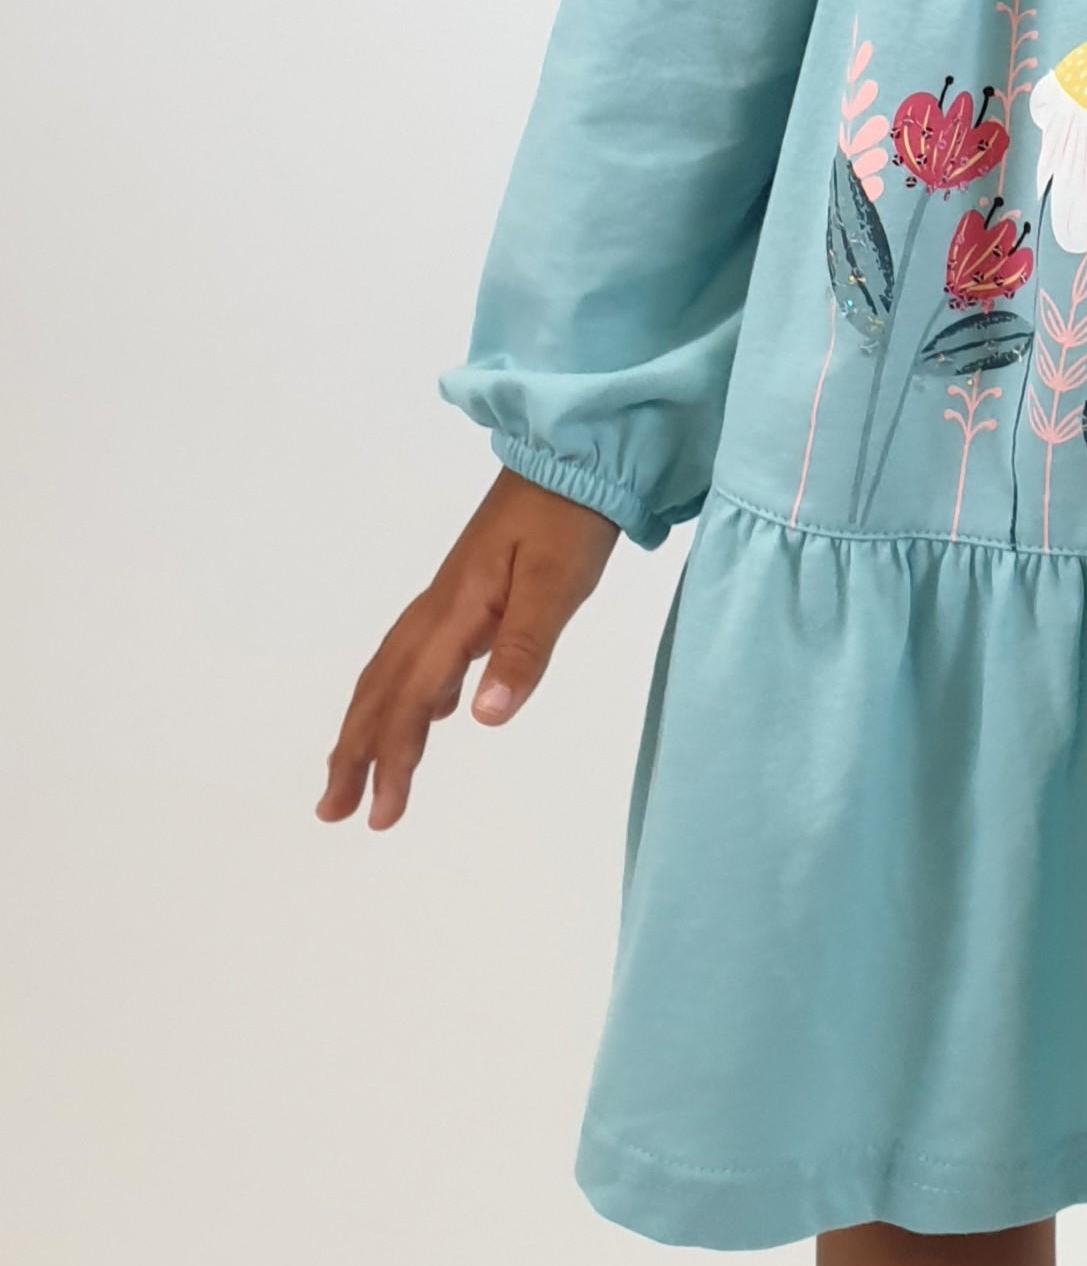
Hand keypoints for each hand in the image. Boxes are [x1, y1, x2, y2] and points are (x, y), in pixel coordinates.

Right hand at [317, 467, 619, 829]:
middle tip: (332, 810)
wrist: (575, 450)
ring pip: (396, 668)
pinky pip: (423, 651)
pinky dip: (410, 688)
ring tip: (356, 771)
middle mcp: (443, 605)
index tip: (379, 815)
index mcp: (458, 610)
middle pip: (384, 688)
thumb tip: (481, 719)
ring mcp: (454, 595)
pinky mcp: (472, 588)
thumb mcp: (557, 583)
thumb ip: (524, 650)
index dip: (392, 758)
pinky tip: (431, 709)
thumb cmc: (571, 516)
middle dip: (355, 750)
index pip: (411, 698)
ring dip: (372, 722)